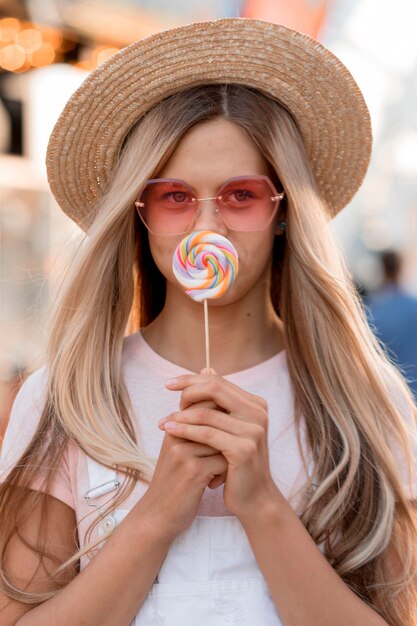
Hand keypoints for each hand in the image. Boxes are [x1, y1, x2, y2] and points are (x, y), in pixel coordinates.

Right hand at [140, 421, 226, 541]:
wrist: (156, 515)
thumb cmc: (173, 482)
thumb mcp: (178, 452)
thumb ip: (195, 433)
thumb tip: (225, 413)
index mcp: (173, 427)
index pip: (205, 407)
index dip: (220, 422)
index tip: (223, 440)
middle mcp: (177, 435)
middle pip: (216, 423)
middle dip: (226, 438)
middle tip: (226, 455)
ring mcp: (184, 452)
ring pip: (223, 442)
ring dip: (227, 457)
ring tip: (219, 472)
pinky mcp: (194, 470)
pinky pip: (224, 461)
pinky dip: (225, 473)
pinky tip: (215, 484)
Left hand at [159, 372, 284, 520]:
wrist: (254, 498)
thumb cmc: (236, 462)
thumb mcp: (229, 428)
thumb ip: (220, 401)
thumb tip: (206, 368)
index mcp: (255, 404)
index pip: (219, 382)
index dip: (191, 379)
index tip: (168, 383)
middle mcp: (258, 413)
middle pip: (215, 389)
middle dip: (186, 390)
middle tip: (166, 395)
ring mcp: (253, 431)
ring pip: (207, 413)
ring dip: (180, 415)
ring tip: (163, 422)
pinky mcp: (243, 449)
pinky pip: (207, 434)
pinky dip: (185, 430)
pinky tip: (169, 431)